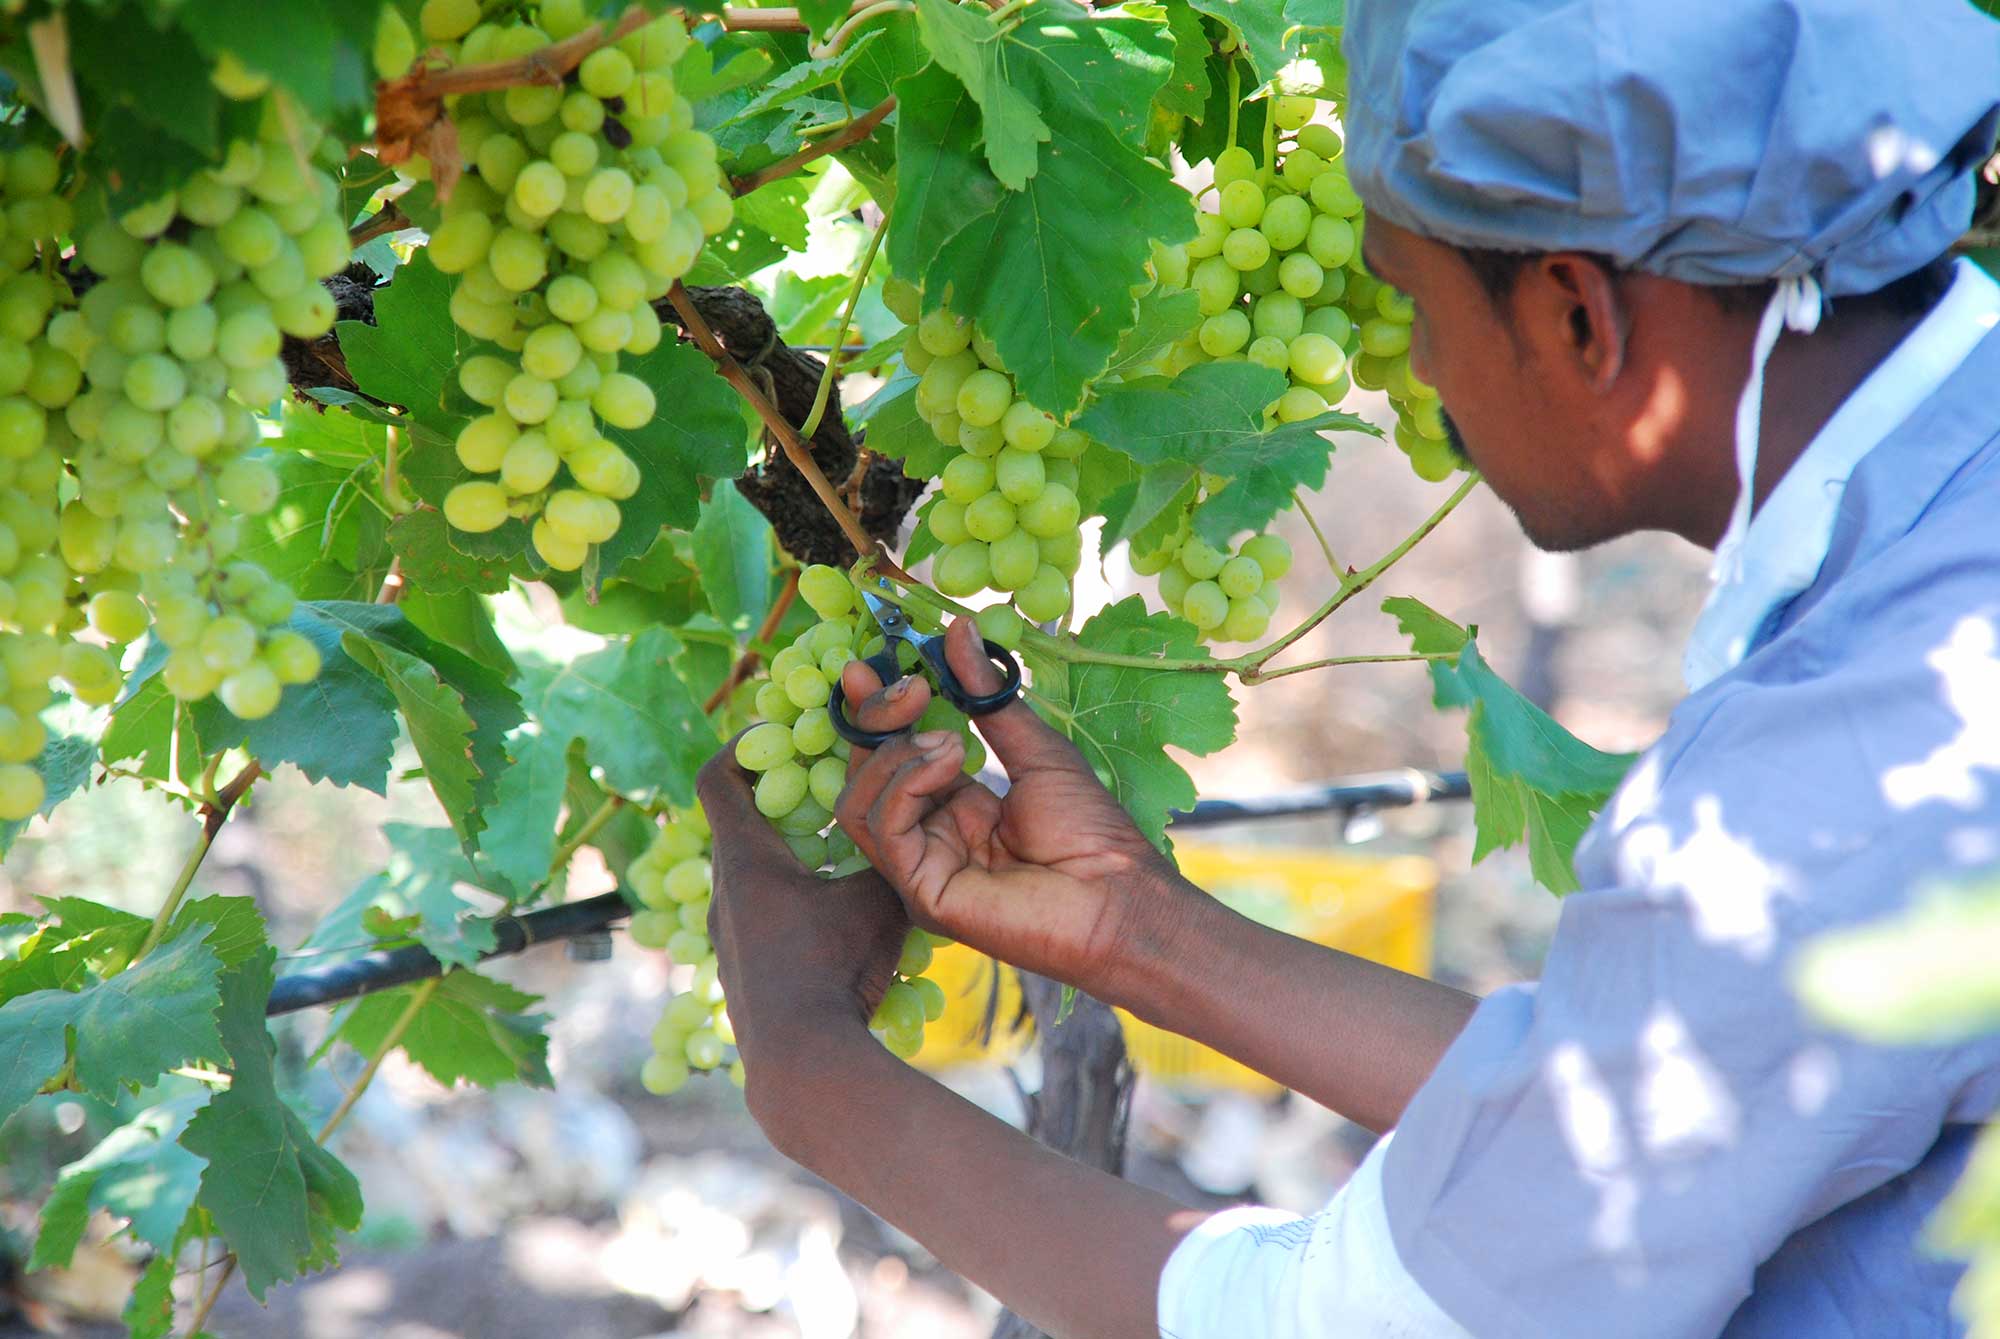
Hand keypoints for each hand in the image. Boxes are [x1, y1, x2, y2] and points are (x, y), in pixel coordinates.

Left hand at [697, 740, 907, 1108]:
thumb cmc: (837, 965)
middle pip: (740, 827)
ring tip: (843, 858)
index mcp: (745, 859)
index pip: (717, 778)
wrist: (804, 1060)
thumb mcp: (878, 896)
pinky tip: (837, 921)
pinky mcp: (740, 973)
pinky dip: (792, 903)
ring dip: (792, 858)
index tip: (780, 736)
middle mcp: (722, 893)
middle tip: (830, 792)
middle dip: (784, 803)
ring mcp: (725, 939)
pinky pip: (760, 919)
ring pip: (752, 877)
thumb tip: (912, 811)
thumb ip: (890, 849)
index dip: (742, 745)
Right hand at [835, 617, 1195, 998]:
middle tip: (912, 688)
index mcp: (953, 809)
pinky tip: (949, 765)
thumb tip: (958, 628)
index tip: (869, 666)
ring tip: (951, 740)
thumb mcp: (1037, 749)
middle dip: (879, 721)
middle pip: (865, 774)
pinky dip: (906, 784)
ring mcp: (920, 869)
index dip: (876, 712)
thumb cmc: (1091, 833)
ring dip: (896, 754)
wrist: (1120, 896)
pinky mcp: (921, 891)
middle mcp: (928, 838)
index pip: (891, 755)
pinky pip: (884, 827)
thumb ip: (989, 696)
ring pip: (858, 802)